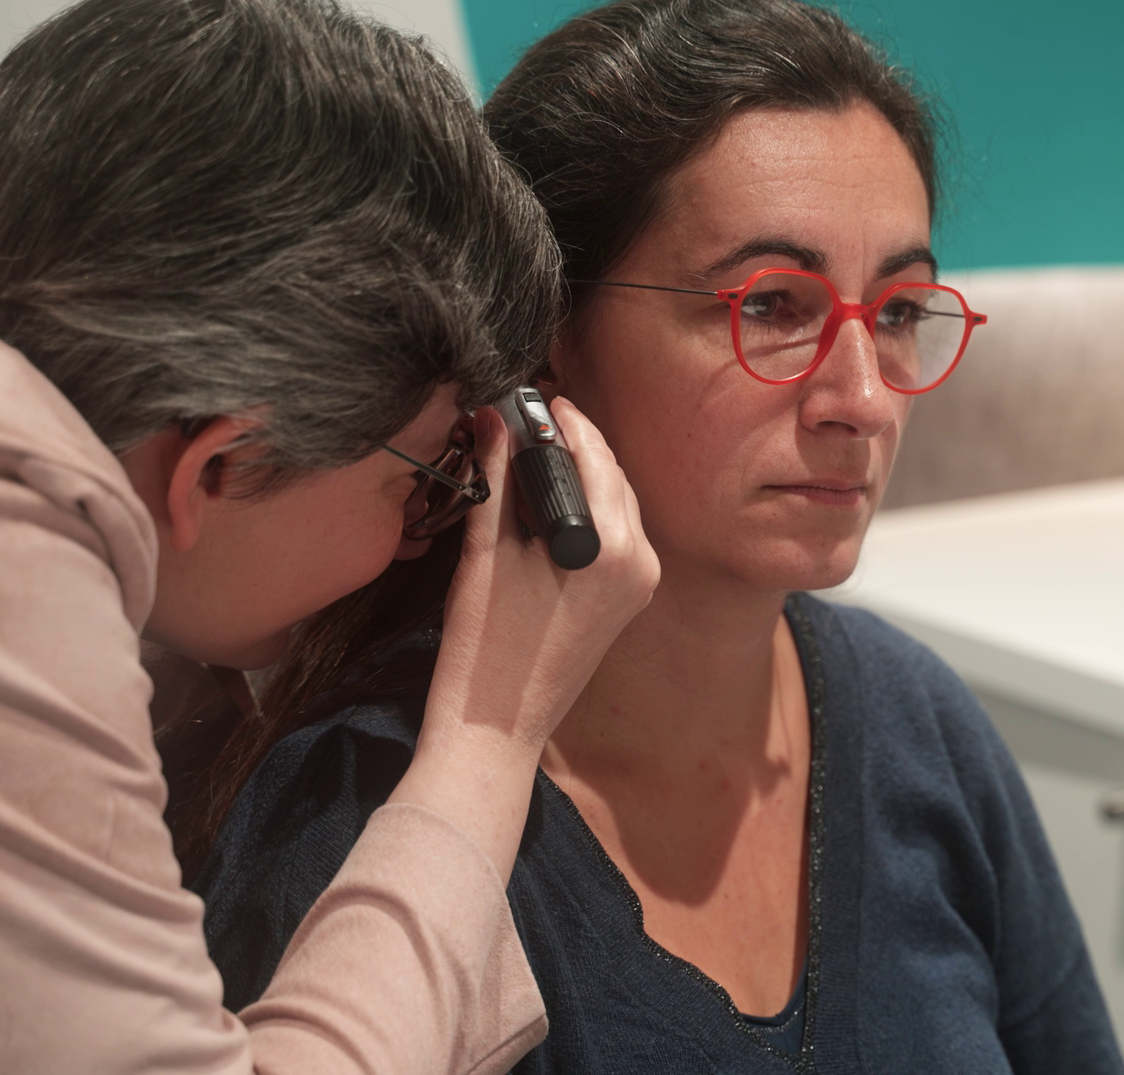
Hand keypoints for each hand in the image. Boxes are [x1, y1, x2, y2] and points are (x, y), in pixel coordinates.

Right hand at [389, 398, 656, 876]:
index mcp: (613, 548)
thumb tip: (494, 418)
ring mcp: (640, 584)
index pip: (595, 454)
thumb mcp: (483, 553)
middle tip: (528, 413)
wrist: (495, 732)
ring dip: (582, 472)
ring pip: (617, 503)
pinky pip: (616, 534)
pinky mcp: (629, 602)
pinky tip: (549, 496)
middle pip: (613, 475)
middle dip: (574, 441)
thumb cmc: (483, 649)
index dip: (561, 418)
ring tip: (533, 447)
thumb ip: (496, 478)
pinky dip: (588, 508)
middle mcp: (641, 562)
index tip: (531, 392)